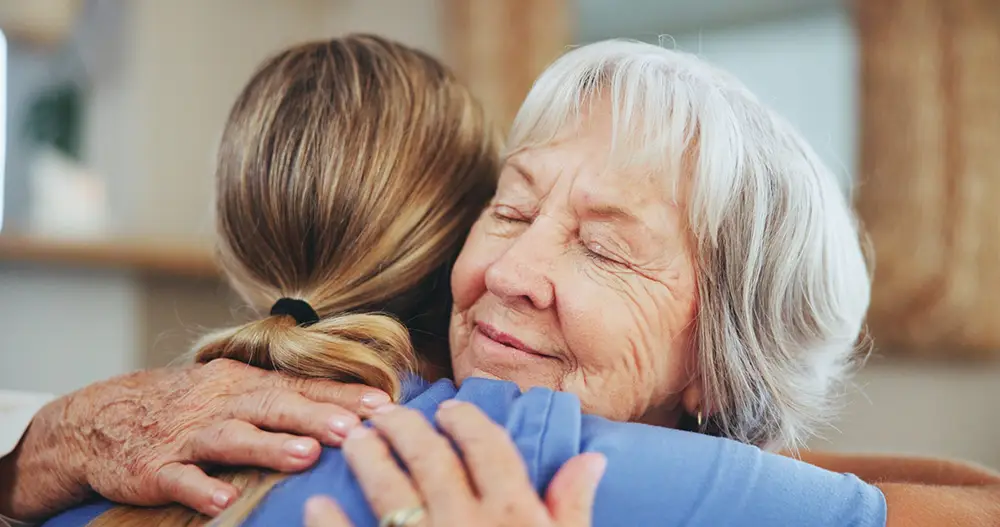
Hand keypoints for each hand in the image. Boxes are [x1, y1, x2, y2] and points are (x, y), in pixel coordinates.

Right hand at [0, 359, 391, 520]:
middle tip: (355, 430)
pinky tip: (222, 501)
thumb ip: (285, 397)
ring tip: (305, 457)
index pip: (301, 387)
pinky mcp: (154, 468)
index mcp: (245, 385)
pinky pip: (178, 478)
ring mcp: (186, 436)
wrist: (100, 417)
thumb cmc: (189, 406)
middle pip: (274, 407)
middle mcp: (221, 405)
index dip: (342, 396)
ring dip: (269, 447)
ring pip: (231, 438)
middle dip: (317, 417)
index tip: (384, 406)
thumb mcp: (235, 391)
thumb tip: (352, 407)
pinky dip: (199, 488)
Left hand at [308, 401, 605, 526]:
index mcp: (514, 514)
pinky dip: (330, 524)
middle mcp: (466, 522)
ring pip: (388, 489)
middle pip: (431, 458)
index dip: (467, 421)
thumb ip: (572, 507)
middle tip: (387, 414)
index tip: (450, 409)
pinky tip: (317, 504)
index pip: (487, 448)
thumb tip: (590, 457)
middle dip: (407, 428)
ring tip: (356, 440)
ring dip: (369, 458)